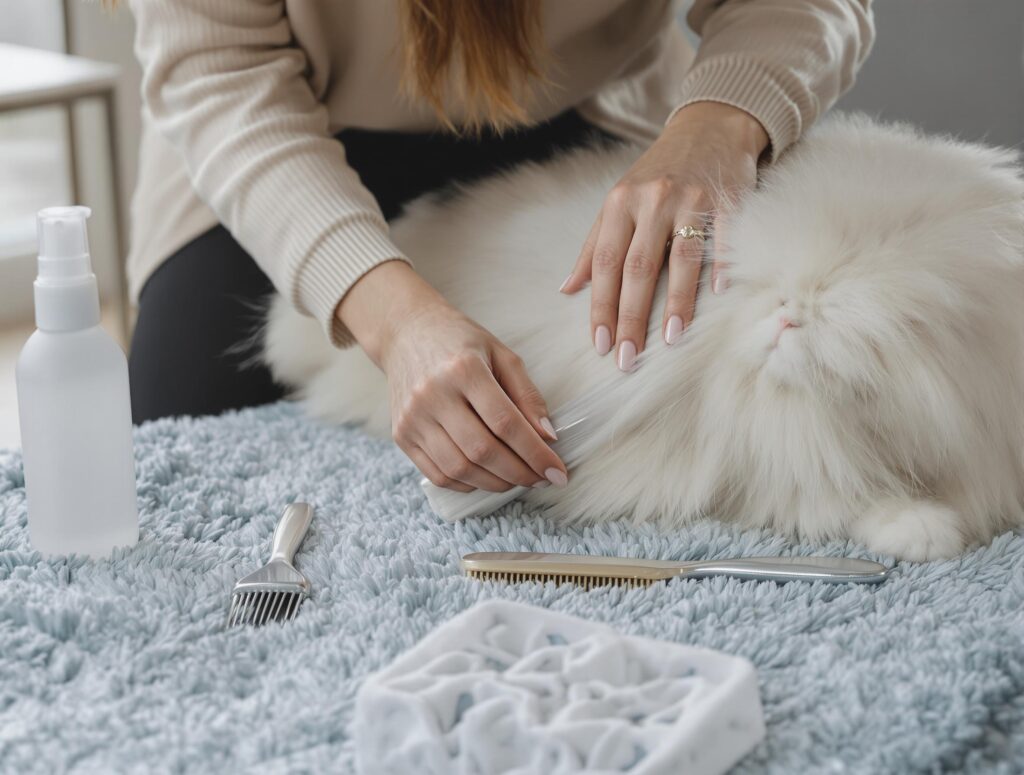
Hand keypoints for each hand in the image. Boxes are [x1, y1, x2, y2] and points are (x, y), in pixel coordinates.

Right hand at [338, 260, 566, 491]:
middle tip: (542, 479)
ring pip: (459, 468)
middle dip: (520, 473)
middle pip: (482, 450)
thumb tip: (548, 438)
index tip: (557, 472)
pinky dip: (468, 484)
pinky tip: (488, 477)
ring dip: (496, 483)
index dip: (535, 453)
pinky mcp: (401, 435)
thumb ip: (527, 395)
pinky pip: (437, 474)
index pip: (506, 423)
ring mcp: (412, 418)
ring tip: (518, 479)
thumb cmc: (460, 342)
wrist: (405, 333)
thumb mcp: (501, 354)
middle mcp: (433, 395)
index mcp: (463, 369)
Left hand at [560, 101, 768, 368]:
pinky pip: (723, 237)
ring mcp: (692, 199)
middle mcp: (653, 200)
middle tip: (628, 357)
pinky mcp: (728, 198)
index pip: (605, 264)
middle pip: (638, 268)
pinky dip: (719, 266)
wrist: (710, 126)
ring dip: (675, 302)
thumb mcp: (618, 201)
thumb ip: (593, 245)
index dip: (601, 306)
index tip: (600, 344)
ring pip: (680, 258)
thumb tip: (567, 289)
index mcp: (620, 203)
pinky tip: (714, 297)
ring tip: (670, 339)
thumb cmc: (658, 172)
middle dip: (631, 317)